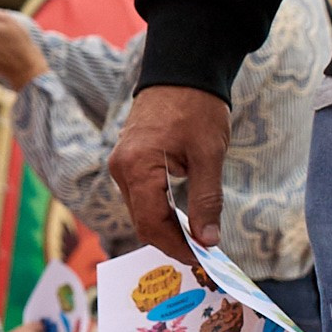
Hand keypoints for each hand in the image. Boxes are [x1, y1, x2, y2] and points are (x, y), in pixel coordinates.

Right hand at [110, 85, 230, 255]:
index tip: (202, 260)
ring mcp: (122, 165)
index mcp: (137, 168)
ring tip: (198, 240)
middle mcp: (121, 169)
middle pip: (143, 222)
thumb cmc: (197, 108)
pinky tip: (184, 219)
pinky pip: (142, 196)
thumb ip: (207, 200)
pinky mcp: (129, 161)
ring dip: (167, 228)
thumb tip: (208, 240)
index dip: (177, 246)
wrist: (182, 71)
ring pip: (142, 211)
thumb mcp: (210, 156)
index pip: (152, 224)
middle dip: (172, 241)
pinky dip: (162, 211)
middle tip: (203, 254)